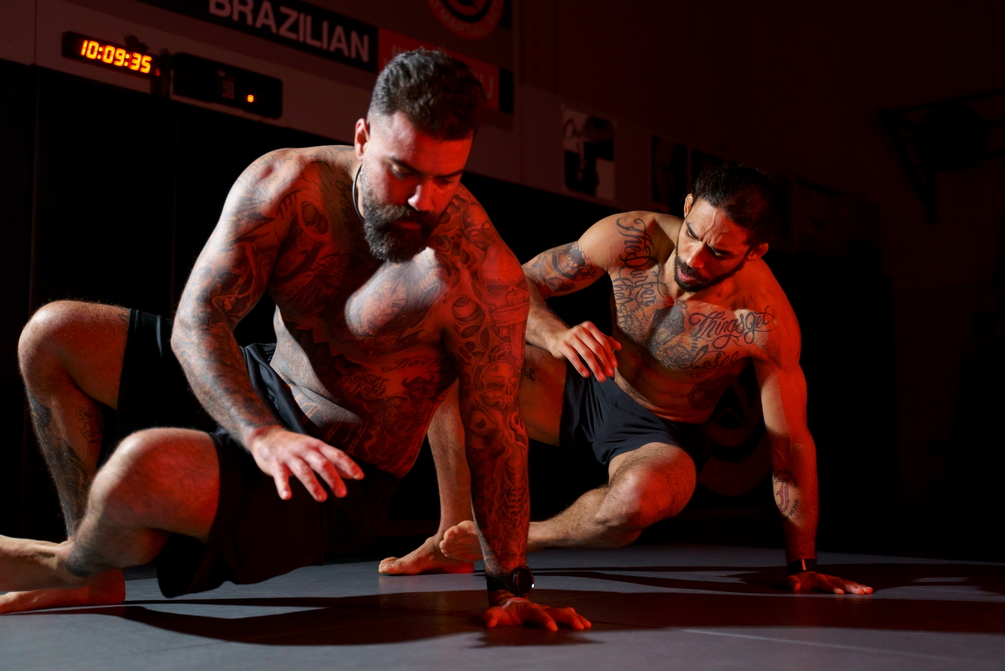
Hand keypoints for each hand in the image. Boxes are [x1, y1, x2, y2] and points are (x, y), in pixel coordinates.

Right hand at [248, 425, 363, 501]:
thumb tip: (351, 474)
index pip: (336, 454)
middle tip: (342, 493)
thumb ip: (332, 461)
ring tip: (322, 498)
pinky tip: (287, 496)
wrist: (266, 436)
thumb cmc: (295, 446)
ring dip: (313, 485)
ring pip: (304, 471)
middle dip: (333, 478)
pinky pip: (280, 476)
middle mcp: (305, 450)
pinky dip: (283, 486)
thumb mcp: (315, 450)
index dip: (348, 465)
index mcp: (317, 446)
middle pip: (322, 464)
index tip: (360, 476)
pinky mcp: (276, 464)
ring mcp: (290, 456)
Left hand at [483, 595, 591, 630]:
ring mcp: (547, 610)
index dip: (545, 620)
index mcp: (527, 609)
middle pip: (556, 611)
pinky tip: (586, 624)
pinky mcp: (551, 614)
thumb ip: (492, 616)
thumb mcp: (496, 612)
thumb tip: (488, 621)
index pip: (537, 614)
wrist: (510, 601)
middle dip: (567, 619)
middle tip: (578, 626)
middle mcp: (540, 608)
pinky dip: (576, 618)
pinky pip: (565, 615)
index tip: (553, 628)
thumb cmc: (504, 611)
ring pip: (563, 612)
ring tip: (585, 625)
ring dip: (574, 618)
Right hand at [548, 321, 620, 380]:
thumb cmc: (578, 339)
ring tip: (600, 378)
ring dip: (595, 367)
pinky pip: (573, 357)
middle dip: (604, 362)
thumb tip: (619, 347)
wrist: (556, 338)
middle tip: (610, 374)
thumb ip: (605, 340)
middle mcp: (581, 330)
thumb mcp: (591, 337)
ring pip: (586, 354)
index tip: (615, 366)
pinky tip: (586, 375)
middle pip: (596, 348)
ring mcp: (571, 337)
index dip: (610, 354)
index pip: (603, 342)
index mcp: (589, 327)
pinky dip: (580, 367)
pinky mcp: (563, 345)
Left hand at [786, 571, 872, 594]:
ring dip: (858, 587)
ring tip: (868, 591)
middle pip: (841, 583)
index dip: (832, 588)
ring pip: (848, 583)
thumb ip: (792, 583)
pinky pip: (850, 584)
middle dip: (851, 588)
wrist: (804, 574)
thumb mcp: (792, 580)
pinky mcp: (839, 583)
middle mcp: (828, 578)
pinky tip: (869, 590)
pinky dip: (859, 587)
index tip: (840, 593)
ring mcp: (835, 580)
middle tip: (862, 593)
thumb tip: (796, 587)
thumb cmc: (798, 580)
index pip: (826, 584)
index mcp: (817, 579)